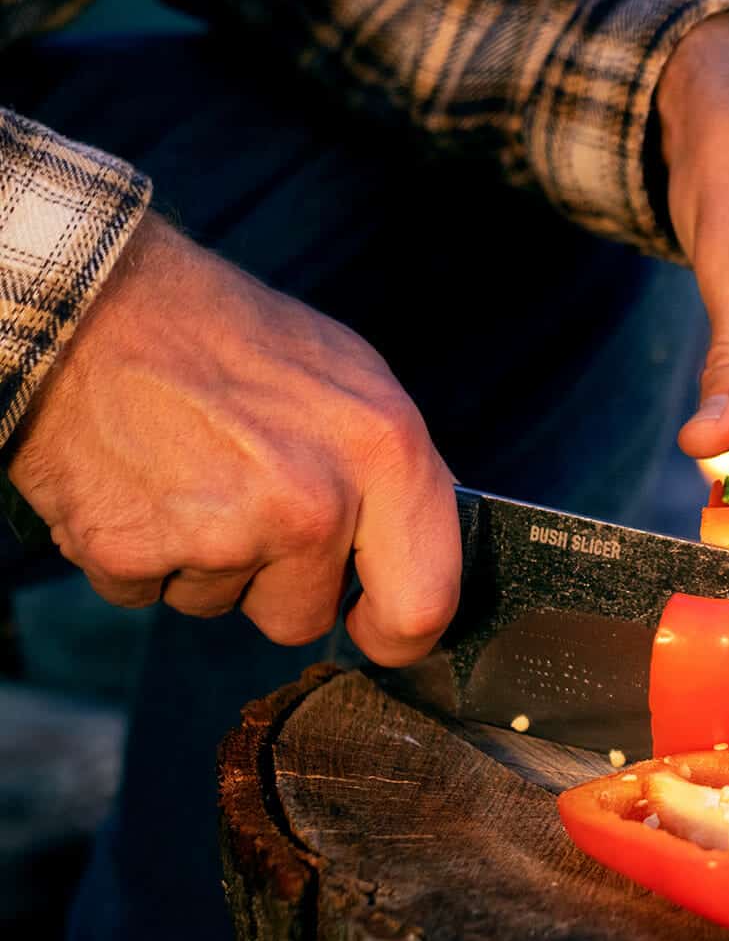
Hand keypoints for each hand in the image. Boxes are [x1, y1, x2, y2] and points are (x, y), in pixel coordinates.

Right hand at [6, 214, 459, 664]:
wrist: (90, 305)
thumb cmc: (229, 338)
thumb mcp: (354, 380)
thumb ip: (396, 475)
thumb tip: (421, 550)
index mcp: (384, 455)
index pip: (426, 603)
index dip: (400, 634)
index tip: (377, 629)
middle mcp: (312, 504)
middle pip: (305, 618)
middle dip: (278, 584)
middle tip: (249, 505)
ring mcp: (221, 535)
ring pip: (223, 605)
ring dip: (206, 561)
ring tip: (189, 473)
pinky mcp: (132, 552)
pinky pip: (148, 594)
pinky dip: (140, 554)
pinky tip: (141, 485)